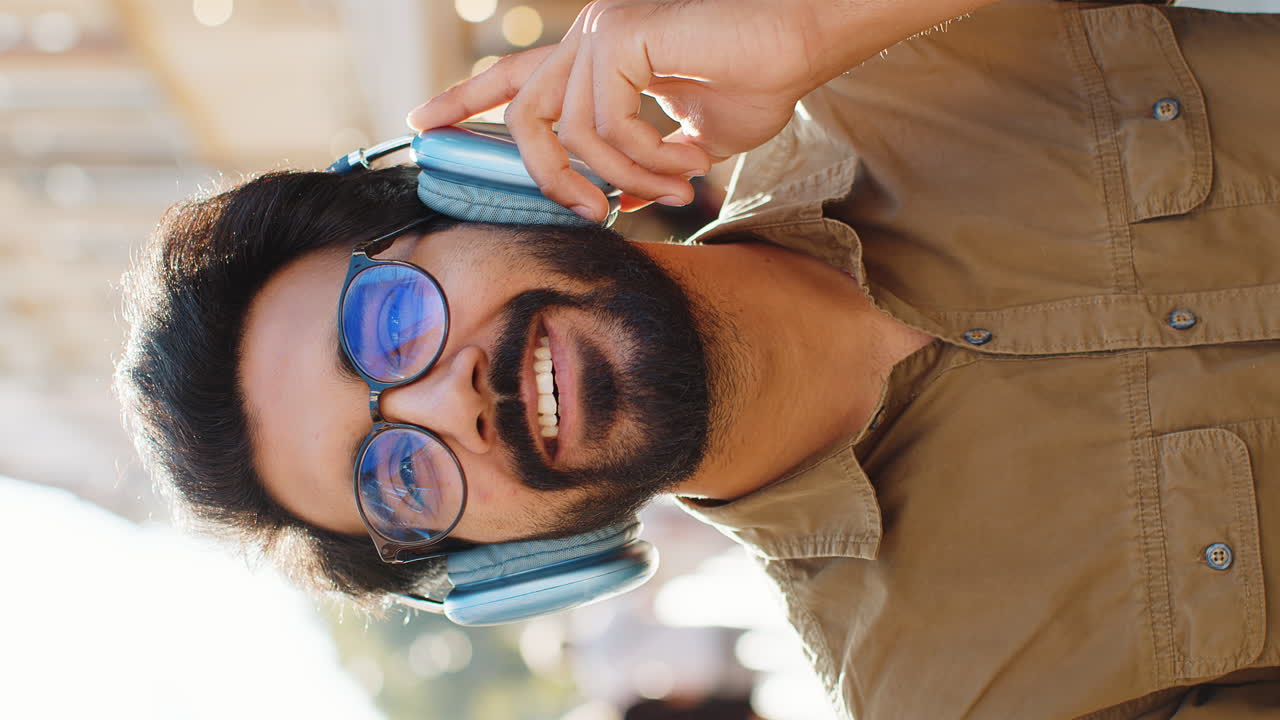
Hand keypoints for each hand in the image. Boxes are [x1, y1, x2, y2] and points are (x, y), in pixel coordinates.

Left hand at [407, 0, 854, 221]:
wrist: (802, 45)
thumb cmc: (759, 80)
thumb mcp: (692, 140)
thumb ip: (647, 163)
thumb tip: (618, 200)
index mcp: (597, 54)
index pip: (515, 76)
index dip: (466, 99)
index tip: (424, 125)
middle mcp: (589, 35)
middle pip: (522, 112)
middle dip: (545, 175)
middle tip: (589, 214)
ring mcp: (601, 30)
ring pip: (574, 133)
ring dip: (626, 177)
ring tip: (674, 187)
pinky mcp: (621, 35)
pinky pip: (605, 125)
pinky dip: (643, 159)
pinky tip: (682, 166)